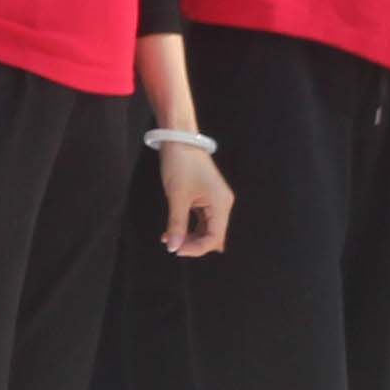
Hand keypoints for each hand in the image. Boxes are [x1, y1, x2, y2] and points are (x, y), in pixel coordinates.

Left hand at [156, 136, 234, 256]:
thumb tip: (173, 248)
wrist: (179, 138)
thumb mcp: (177, 196)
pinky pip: (200, 219)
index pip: (214, 238)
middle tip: (171, 244)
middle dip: (193, 243)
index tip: (176, 250)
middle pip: (212, 235)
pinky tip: (172, 230)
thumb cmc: (180, 164)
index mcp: (221, 204)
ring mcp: (214, 201)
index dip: (196, 248)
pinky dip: (188, 227)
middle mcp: (222, 204)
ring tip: (168, 238)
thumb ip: (176, 225)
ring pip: (205, 229)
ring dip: (189, 236)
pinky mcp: (206, 197)